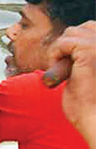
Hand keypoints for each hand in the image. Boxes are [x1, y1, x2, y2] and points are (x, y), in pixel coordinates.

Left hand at [46, 21, 95, 148]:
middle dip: (67, 45)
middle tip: (65, 68)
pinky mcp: (91, 51)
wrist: (95, 120)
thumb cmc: (91, 104)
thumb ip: (82, 57)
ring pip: (71, 32)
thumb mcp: (87, 72)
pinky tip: (60, 70)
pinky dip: (55, 54)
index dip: (74, 45)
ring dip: (61, 50)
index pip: (91, 29)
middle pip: (81, 28)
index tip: (70, 66)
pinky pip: (63, 41)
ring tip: (64, 71)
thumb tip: (70, 45)